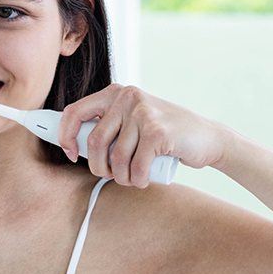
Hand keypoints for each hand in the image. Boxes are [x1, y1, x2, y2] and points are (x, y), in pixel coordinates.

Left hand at [58, 83, 227, 187]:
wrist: (207, 138)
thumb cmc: (162, 136)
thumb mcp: (131, 122)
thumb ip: (106, 126)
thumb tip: (70, 142)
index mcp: (115, 93)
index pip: (74, 112)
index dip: (65, 137)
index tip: (71, 154)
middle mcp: (127, 98)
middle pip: (94, 141)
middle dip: (98, 167)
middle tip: (110, 175)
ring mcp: (143, 113)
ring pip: (115, 158)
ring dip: (121, 177)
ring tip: (131, 178)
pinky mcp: (157, 131)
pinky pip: (135, 166)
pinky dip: (137, 180)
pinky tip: (143, 180)